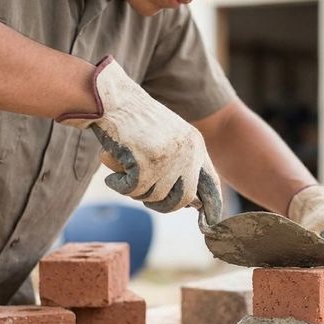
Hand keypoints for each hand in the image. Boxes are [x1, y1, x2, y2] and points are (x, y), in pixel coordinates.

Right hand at [57, 56, 222, 224]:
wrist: (112, 99)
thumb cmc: (135, 120)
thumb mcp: (168, 138)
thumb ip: (182, 165)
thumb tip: (192, 204)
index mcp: (196, 144)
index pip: (211, 184)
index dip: (211, 206)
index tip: (209, 224)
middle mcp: (188, 152)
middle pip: (182, 200)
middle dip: (162, 205)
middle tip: (142, 193)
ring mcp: (168, 157)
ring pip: (154, 197)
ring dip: (135, 191)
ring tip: (124, 171)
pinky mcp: (146, 162)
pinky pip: (133, 191)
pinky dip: (119, 185)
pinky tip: (112, 171)